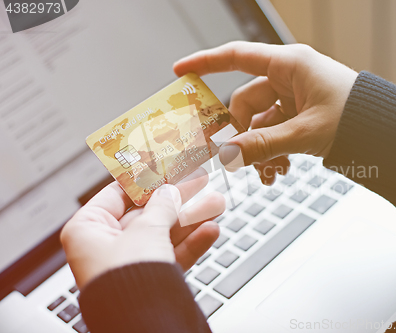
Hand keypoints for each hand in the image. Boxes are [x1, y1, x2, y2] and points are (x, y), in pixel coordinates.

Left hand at [61, 168, 223, 288]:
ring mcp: (129, 262)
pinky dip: (192, 243)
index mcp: (89, 229)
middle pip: (148, 212)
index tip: (168, 164)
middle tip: (201, 180)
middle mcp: (106, 245)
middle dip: (180, 198)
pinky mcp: (149, 278)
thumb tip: (169, 191)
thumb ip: (161, 206)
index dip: (146, 178)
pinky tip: (211, 230)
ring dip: (193, 219)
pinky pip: (171, 254)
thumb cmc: (127, 280)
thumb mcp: (146, 231)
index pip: (119, 193)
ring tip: (217, 203)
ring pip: (165, 233)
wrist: (143, 324)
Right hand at [174, 42, 357, 184]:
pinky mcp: (302, 115)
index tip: (180, 72)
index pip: (238, 57)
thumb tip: (228, 156)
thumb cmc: (359, 118)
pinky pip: (276, 132)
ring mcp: (296, 98)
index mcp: (290, 65)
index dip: (206, 63)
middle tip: (241, 161)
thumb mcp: (306, 133)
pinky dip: (274, 152)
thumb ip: (263, 144)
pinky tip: (281, 171)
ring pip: (261, 123)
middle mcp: (290, 78)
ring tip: (270, 175)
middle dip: (243, 135)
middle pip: (246, 103)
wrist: (392, 135)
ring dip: (260, 151)